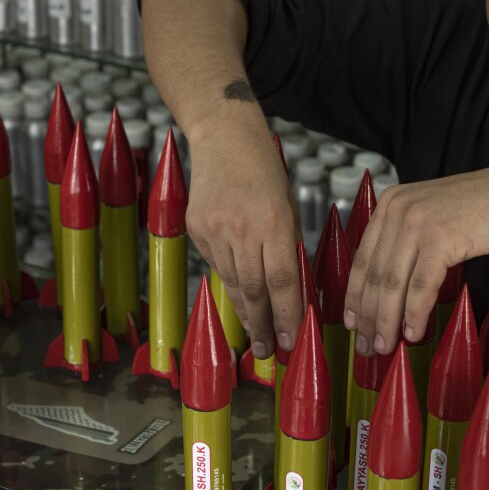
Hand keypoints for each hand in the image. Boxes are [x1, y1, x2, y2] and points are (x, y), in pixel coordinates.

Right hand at [187, 120, 302, 359]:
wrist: (224, 138)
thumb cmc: (266, 171)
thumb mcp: (289, 206)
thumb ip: (290, 247)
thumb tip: (292, 292)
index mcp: (276, 222)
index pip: (283, 281)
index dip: (287, 315)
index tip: (289, 340)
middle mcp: (243, 228)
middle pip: (255, 290)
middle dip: (262, 325)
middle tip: (266, 351)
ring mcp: (215, 229)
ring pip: (233, 282)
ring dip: (245, 312)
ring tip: (253, 335)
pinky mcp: (196, 228)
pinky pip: (217, 264)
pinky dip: (230, 280)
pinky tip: (239, 293)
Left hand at [343, 163, 488, 355]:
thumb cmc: (485, 209)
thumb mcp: (433, 214)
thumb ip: (407, 238)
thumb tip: (388, 287)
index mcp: (392, 202)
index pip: (363, 257)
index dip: (354, 295)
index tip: (351, 322)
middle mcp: (399, 209)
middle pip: (375, 275)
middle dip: (368, 316)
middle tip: (366, 345)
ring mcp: (418, 222)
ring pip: (393, 284)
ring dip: (386, 321)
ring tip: (385, 346)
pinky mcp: (441, 238)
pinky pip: (420, 287)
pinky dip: (414, 315)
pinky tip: (412, 334)